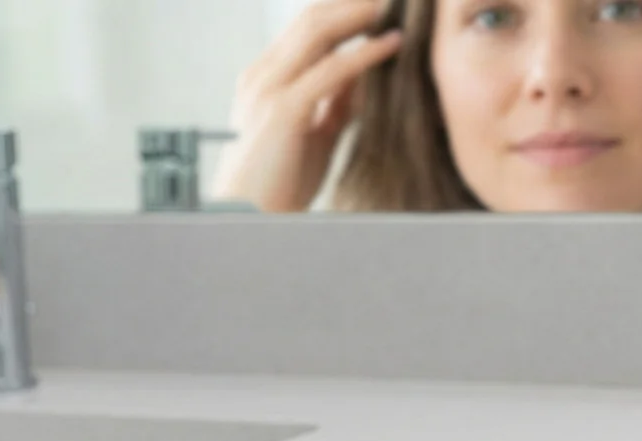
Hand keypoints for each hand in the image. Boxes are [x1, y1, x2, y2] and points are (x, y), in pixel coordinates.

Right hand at [210, 0, 401, 212]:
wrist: (247, 219)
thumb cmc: (280, 181)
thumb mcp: (315, 132)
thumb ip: (337, 102)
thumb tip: (367, 78)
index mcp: (267, 77)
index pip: (308, 26)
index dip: (344, 7)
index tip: (380, 1)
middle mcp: (264, 74)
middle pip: (312, 17)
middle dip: (353, 1)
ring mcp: (270, 89)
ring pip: (318, 32)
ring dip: (360, 13)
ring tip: (394, 3)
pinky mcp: (284, 111)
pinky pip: (330, 71)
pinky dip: (365, 54)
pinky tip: (393, 43)